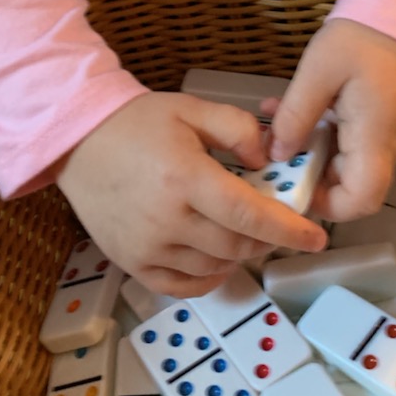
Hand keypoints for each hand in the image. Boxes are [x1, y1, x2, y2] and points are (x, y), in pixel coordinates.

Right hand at [54, 91, 327, 296]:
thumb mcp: (192, 109)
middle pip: (236, 245)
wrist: (78, 142)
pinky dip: (209, 277)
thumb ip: (237, 129)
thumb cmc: (138, 123)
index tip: (317, 238)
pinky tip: (218, 259)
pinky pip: (182, 286)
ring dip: (239, 254)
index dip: (288, 230)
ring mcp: (147, 247)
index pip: (249, 215)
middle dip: (267, 239)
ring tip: (242, 231)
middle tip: (276, 224)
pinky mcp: (131, 263)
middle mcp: (167, 220)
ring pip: (214, 266)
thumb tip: (266, 162)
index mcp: (185, 178)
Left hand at [265, 19, 395, 221]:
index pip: (361, 201)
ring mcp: (388, 137)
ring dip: (309, 151)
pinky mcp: (382, 125)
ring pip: (346, 165)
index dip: (325, 206)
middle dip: (308, 174)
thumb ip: (295, 116)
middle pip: (350, 187)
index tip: (291, 185)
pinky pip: (350, 144)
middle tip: (273, 152)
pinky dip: (322, 135)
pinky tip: (294, 112)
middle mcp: (388, 148)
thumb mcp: (318, 71)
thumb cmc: (362, 39)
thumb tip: (276, 154)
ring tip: (276, 125)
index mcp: (376, 139)